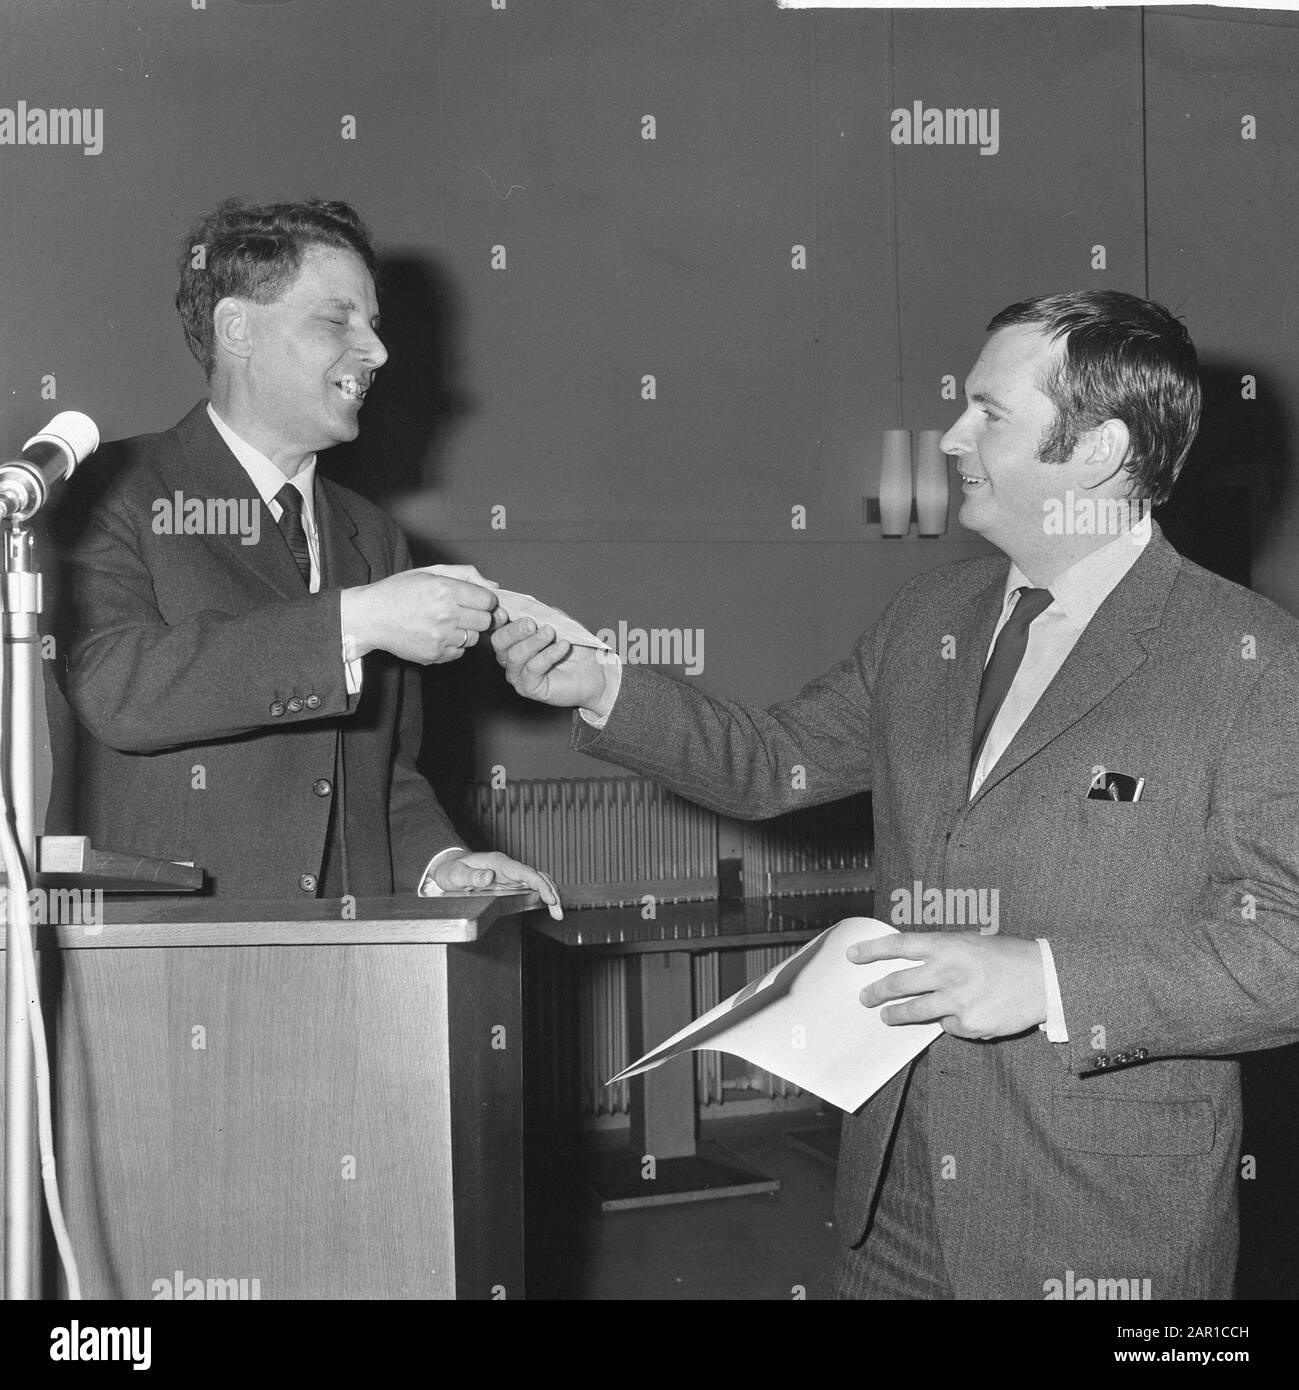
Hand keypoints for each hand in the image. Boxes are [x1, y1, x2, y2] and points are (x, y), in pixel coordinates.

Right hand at [341, 569, 496, 663]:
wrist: (370, 617)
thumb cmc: (400, 591)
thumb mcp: (430, 571)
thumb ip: (466, 575)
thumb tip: (494, 587)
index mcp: (445, 590)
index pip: (488, 601)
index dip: (485, 600)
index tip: (475, 600)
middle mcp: (445, 615)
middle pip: (486, 621)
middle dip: (479, 616)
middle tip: (463, 612)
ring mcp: (440, 637)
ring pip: (474, 638)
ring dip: (466, 631)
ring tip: (446, 623)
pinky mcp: (435, 655)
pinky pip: (460, 652)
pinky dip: (454, 645)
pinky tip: (437, 634)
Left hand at [431, 849, 562, 920]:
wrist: (449, 866)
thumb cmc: (451, 870)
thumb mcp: (455, 874)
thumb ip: (471, 876)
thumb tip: (489, 876)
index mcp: (497, 863)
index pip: (525, 872)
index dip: (540, 885)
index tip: (550, 897)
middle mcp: (507, 867)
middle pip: (537, 876)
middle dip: (551, 892)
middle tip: (558, 912)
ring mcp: (510, 874)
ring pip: (537, 880)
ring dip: (550, 894)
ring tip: (557, 913)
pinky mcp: (510, 882)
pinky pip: (531, 886)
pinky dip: (542, 894)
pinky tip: (548, 904)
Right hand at [491, 617, 613, 713]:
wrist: (595, 670)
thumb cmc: (575, 647)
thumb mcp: (558, 622)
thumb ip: (542, 613)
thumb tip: (527, 606)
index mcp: (513, 639)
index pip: (496, 627)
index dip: (497, 618)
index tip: (506, 611)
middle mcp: (510, 657)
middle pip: (499, 642)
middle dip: (514, 630)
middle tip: (531, 624)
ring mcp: (518, 674)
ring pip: (515, 656)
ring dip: (533, 641)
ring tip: (550, 633)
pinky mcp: (529, 688)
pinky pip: (532, 669)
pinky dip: (548, 655)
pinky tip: (563, 646)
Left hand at [847, 931, 1046, 1038]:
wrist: (1044, 979)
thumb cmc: (1007, 957)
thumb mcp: (970, 943)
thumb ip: (941, 953)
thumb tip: (911, 965)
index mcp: (946, 945)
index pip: (898, 945)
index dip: (872, 950)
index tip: (853, 956)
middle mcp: (946, 971)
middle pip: (898, 983)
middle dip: (876, 991)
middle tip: (864, 997)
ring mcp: (956, 999)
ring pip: (914, 1010)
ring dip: (896, 1015)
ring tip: (886, 1016)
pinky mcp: (969, 1023)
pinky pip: (948, 1026)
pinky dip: (950, 1022)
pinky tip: (964, 1015)